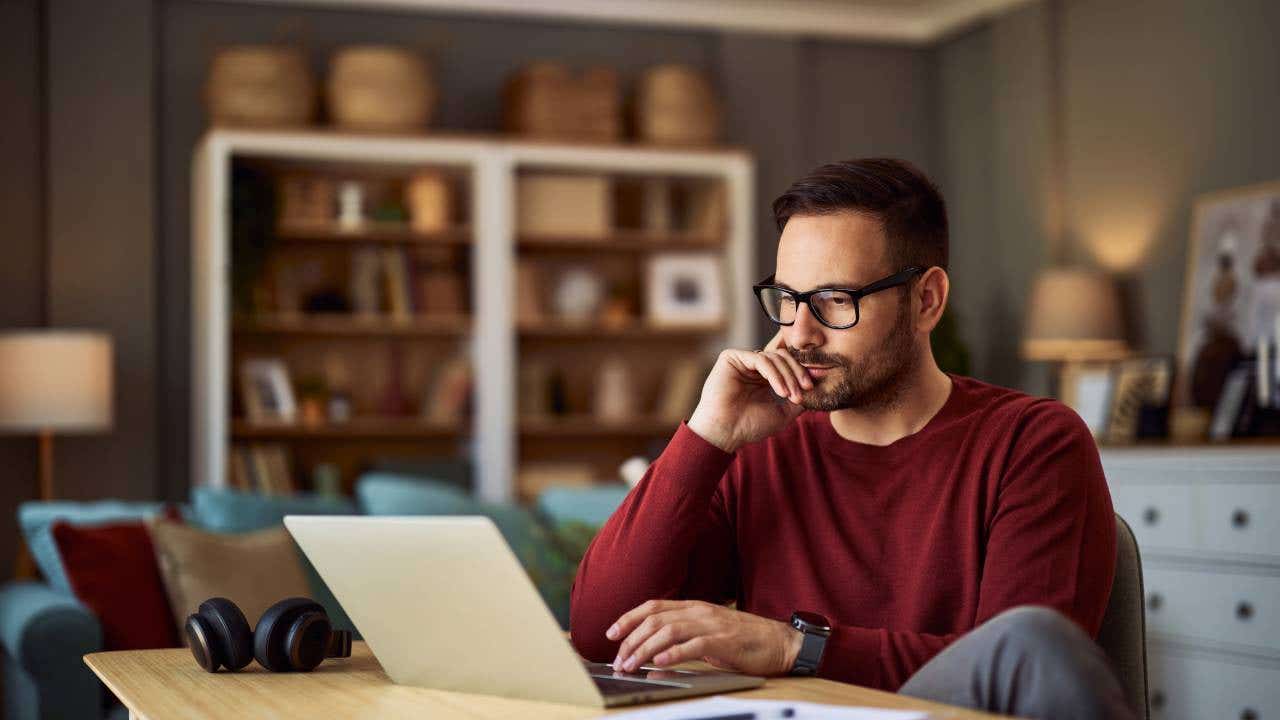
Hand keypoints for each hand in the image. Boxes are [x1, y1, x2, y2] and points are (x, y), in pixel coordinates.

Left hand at [604, 599, 802, 676]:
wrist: (780, 643)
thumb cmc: (744, 641)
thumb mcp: (709, 632)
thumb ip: (685, 635)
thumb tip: (655, 650)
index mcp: (694, 607)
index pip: (653, 607)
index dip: (629, 617)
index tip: (610, 633)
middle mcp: (700, 611)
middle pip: (655, 619)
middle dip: (631, 639)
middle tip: (618, 660)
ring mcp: (712, 624)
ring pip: (669, 631)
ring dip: (645, 649)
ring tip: (631, 665)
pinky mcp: (725, 641)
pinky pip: (694, 645)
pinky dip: (674, 654)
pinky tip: (660, 663)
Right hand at [686, 330, 810, 452]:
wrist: (726, 433)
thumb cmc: (749, 426)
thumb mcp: (782, 413)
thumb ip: (797, 401)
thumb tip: (816, 390)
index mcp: (762, 377)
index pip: (786, 364)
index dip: (800, 373)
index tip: (810, 388)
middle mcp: (752, 367)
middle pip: (782, 356)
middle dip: (796, 372)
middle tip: (804, 389)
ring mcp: (741, 361)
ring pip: (773, 357)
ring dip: (786, 376)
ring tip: (789, 395)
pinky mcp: (730, 358)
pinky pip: (759, 358)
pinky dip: (773, 373)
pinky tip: (779, 390)